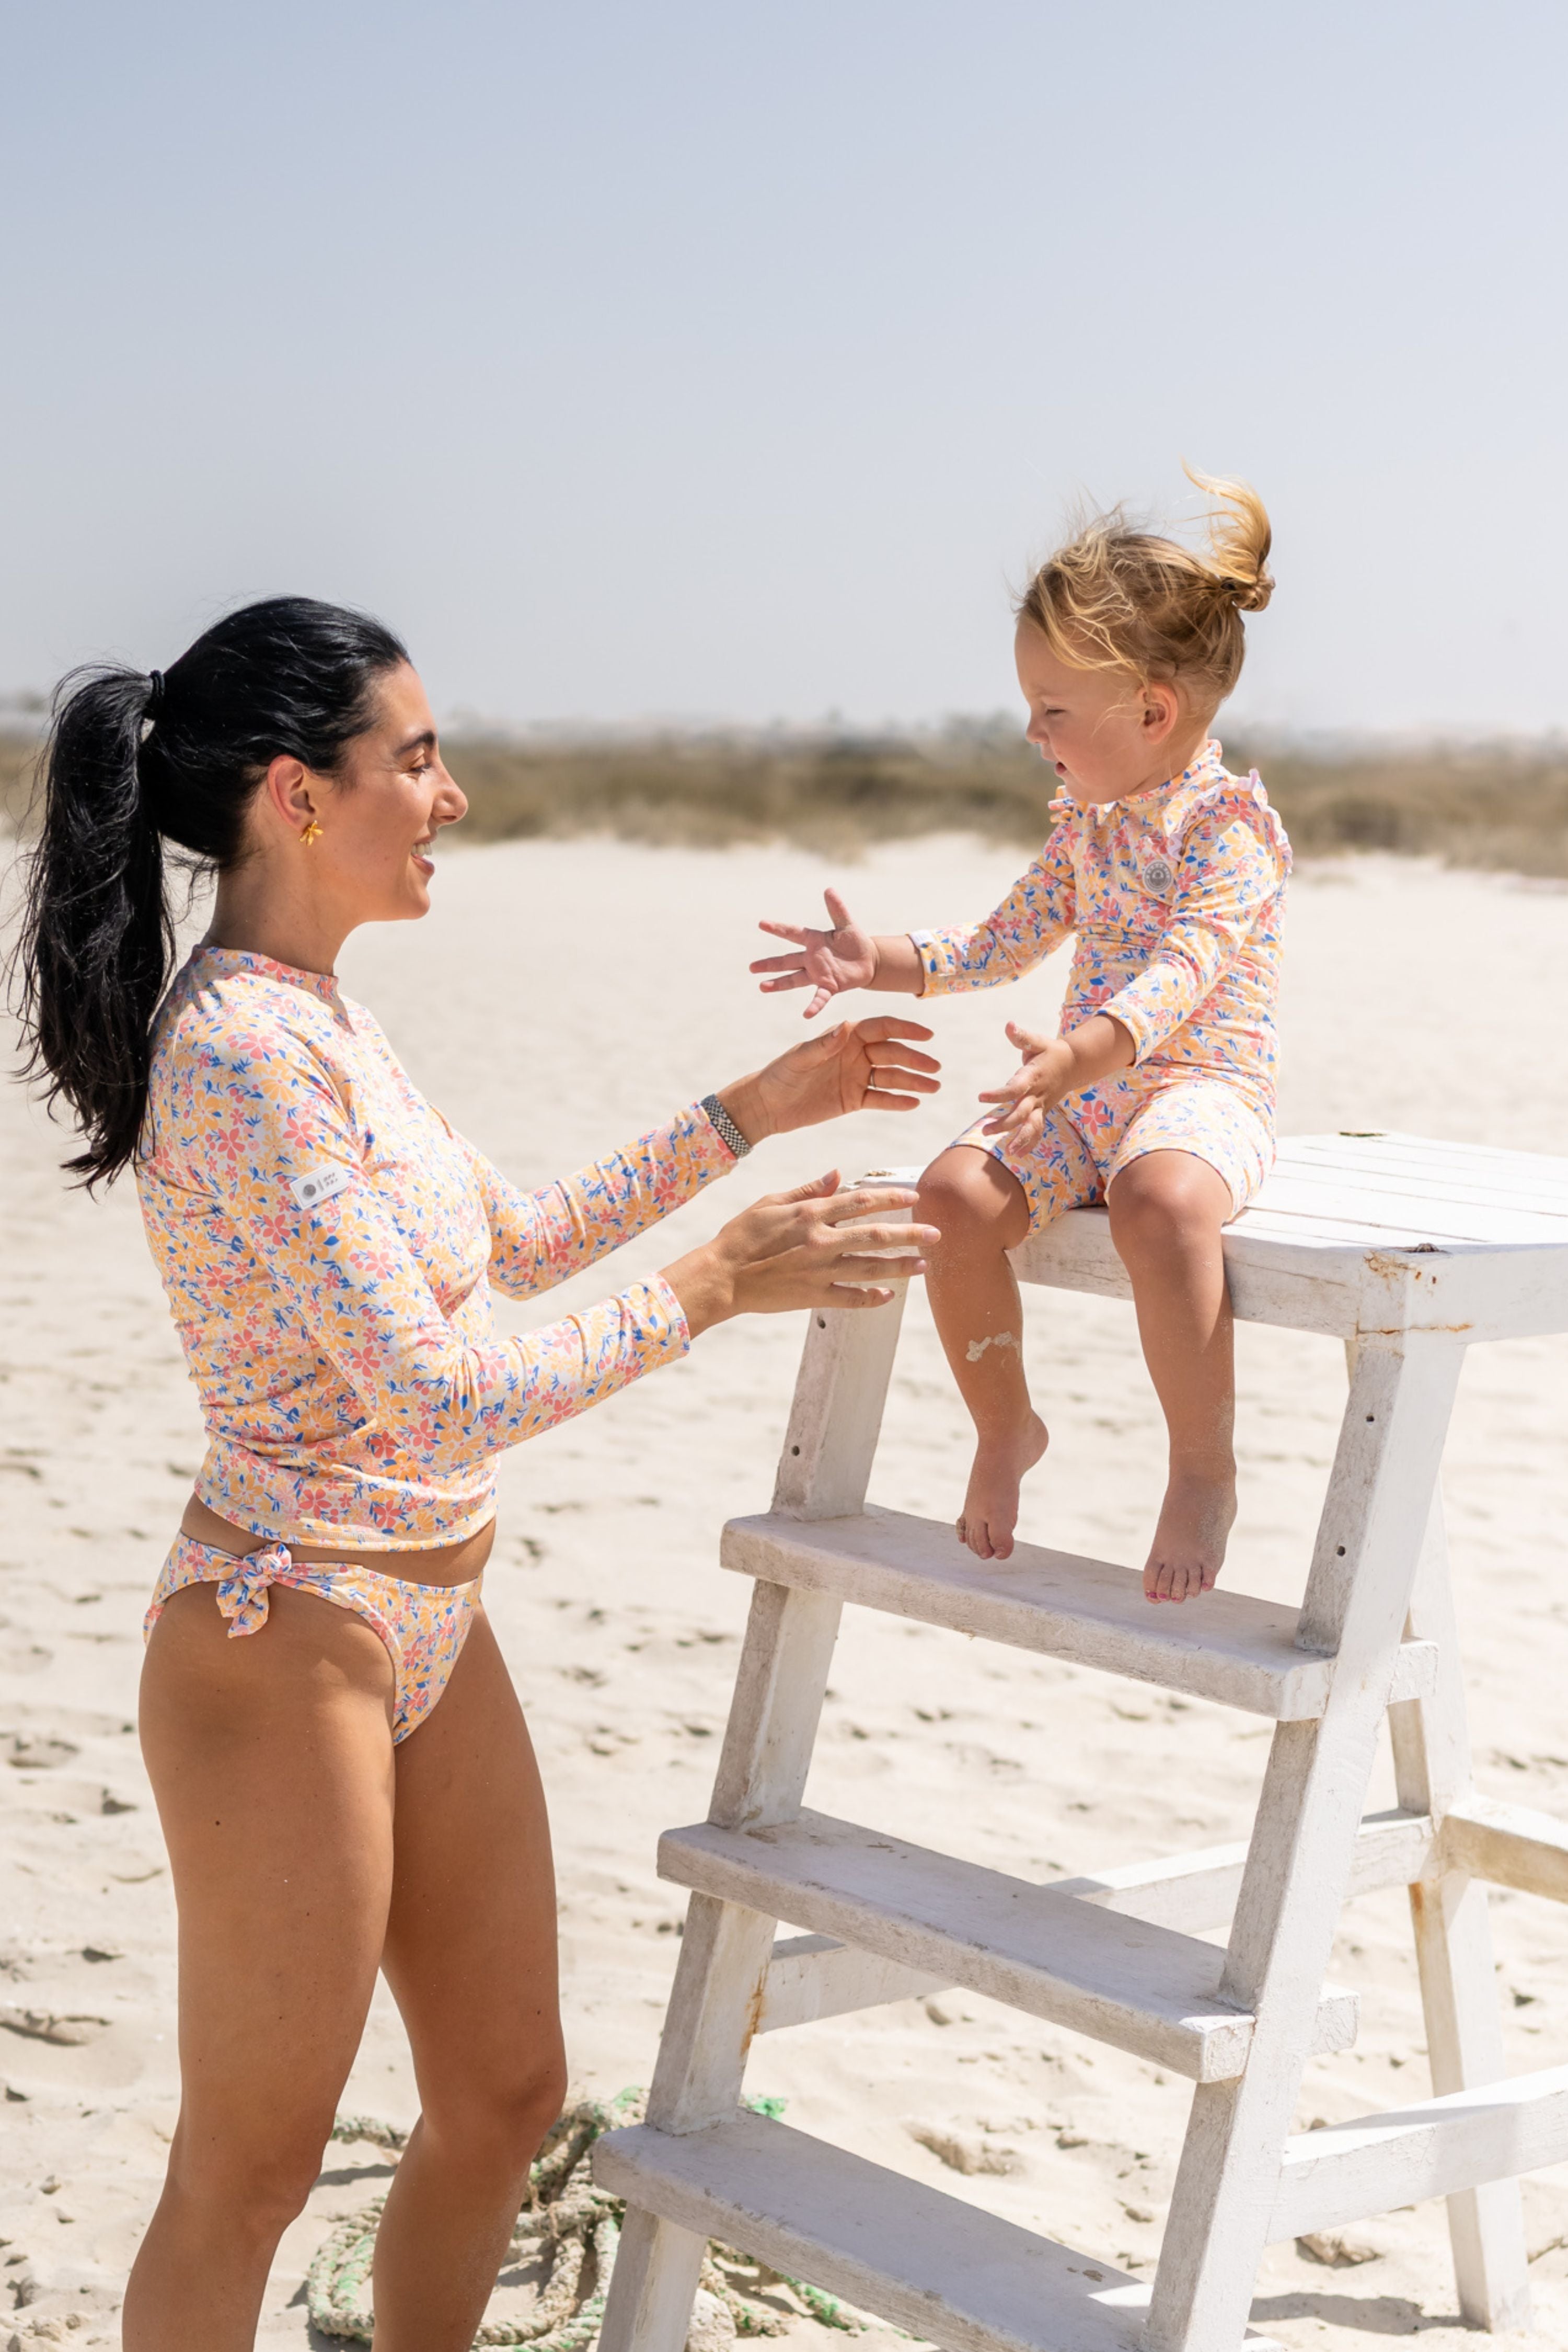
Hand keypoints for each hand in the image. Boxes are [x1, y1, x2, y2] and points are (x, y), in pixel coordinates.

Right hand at [662, 1175, 939, 1335]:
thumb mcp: (771, 1202)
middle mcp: (821, 1241)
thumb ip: (807, 1190)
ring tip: (924, 1264)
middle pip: (875, 1235)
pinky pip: (850, 1298)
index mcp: (810, 1214)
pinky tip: (889, 1295)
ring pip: (870, 1267)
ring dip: (900, 1266)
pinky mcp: (813, 1297)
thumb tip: (838, 1174)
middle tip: (936, 1234)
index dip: (890, 1198)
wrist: (721, 1276)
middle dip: (909, 1234)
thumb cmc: (741, 1236)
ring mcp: (819, 1271)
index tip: (914, 1197)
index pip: (860, 1201)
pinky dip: (872, 1297)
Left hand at [719, 1017, 939, 1142]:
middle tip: (935, 1068)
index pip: (881, 1028)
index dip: (905, 1030)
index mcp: (845, 1037)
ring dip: (913, 1081)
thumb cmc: (780, 1075)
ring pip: (891, 1077)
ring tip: (934, 1087)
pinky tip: (914, 1102)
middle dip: (915, 1059)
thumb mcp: (799, 1058)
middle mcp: (855, 1054)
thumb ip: (822, 1045)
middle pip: (892, 1053)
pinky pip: (880, 1099)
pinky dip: (897, 1101)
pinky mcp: (853, 1100)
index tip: (927, 1035)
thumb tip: (844, 1028)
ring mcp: (856, 1077)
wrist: (768, 1105)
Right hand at [751, 888, 878, 1018]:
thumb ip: (837, 909)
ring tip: (762, 987)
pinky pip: (820, 997)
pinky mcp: (830, 986)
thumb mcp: (847, 924)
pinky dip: (814, 1006)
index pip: (792, 933)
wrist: (868, 961)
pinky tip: (806, 1014)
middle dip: (769, 964)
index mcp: (813, 941)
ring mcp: (818, 974)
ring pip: (794, 979)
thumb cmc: (855, 941)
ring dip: (779, 984)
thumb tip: (829, 889)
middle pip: (786, 961)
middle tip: (751, 967)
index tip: (761, 923)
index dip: (777, 928)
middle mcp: (811, 958)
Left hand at [977, 1013, 1134, 1151]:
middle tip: (985, 1130)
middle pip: (1021, 1113)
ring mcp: (1041, 1105)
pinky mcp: (1043, 1111)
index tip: (980, 1097)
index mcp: (1032, 1076)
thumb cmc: (1049, 1051)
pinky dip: (1030, 1142)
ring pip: (1033, 1126)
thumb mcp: (1036, 1041)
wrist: (1073, 1064)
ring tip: (1008, 1151)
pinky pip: (1038, 1129)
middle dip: (1005, 1124)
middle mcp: (1037, 1094)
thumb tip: (1008, 1025)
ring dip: (1021, 1139)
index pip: (1014, 1088)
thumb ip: (1021, 1037)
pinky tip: (1017, 1153)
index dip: (999, 1094)